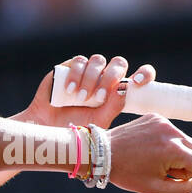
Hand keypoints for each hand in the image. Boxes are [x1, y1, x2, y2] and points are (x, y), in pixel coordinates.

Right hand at [18, 55, 154, 127]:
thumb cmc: (75, 131)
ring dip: (91, 79)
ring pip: (98, 60)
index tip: (138, 82)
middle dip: (111, 76)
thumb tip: (125, 88)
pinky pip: (79, 61)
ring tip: (81, 98)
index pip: (138, 76)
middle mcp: (104, 78)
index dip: (144, 73)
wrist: (47, 131)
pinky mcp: (69, 67)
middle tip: (99, 96)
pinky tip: (69, 90)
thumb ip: (113, 107)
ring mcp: (87, 71)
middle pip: (118, 63)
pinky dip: (76, 74)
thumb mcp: (98, 122)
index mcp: (117, 92)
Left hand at [105, 113, 191, 192]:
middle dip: (185, 162)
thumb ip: (183, 189)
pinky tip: (149, 147)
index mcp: (174, 149)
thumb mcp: (156, 189)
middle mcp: (172, 131)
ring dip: (177, 151)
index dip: (187, 175)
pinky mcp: (156, 116)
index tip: (168, 175)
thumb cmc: (128, 173)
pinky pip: (172, 131)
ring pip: (186, 140)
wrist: (102, 152)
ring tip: (154, 157)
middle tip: (162, 168)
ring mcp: (163, 121)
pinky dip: (166, 141)